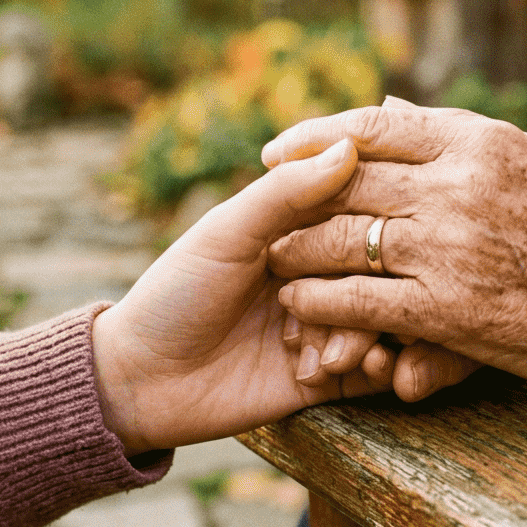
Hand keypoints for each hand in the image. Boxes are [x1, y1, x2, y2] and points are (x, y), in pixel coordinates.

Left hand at [90, 139, 396, 454]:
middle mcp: (319, 276)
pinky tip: (350, 371)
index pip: (360, 216)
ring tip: (328, 358)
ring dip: (363, 338)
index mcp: (298, 233)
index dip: (373, 226)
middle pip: (378, 273)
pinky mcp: (328, 376)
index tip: (376, 238)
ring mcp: (326, 326)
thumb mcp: (228, 233)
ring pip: (382, 321)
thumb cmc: (177, 295)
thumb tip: (349, 145)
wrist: (144, 381)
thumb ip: (286, 191)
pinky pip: (378, 370)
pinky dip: (378, 368)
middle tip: (329, 313)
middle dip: (368, 294)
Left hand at [262, 102, 526, 419]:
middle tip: (263, 210)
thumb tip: (391, 107)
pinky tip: (299, 305)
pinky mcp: (448, 310)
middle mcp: (458, 185)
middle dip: (292, 196)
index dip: (311, 134)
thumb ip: (459, 136)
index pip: (371, 125)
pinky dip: (318, 303)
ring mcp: (450, 248)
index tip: (274, 147)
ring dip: (295, 252)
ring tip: (273, 260)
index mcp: (481, 140)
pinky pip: (357, 301)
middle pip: (343, 181)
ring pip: (339, 241)